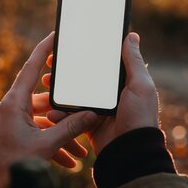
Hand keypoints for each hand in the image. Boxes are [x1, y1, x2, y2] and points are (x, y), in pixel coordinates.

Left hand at [0, 32, 98, 187]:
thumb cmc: (10, 164)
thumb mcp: (45, 145)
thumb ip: (70, 128)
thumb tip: (92, 114)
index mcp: (15, 101)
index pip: (32, 66)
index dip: (45, 49)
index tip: (56, 34)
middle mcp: (12, 107)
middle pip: (45, 99)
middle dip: (67, 112)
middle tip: (85, 109)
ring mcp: (11, 120)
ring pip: (44, 120)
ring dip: (62, 134)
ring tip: (81, 151)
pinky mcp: (13, 134)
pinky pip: (37, 133)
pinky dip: (52, 143)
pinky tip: (68, 160)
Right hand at [45, 32, 158, 154]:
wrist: (131, 151)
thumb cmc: (140, 117)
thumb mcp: (140, 85)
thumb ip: (133, 61)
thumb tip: (131, 35)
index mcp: (122, 83)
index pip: (100, 64)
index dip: (85, 54)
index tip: (68, 47)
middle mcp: (109, 95)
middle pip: (83, 78)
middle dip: (65, 72)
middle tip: (51, 65)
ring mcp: (97, 110)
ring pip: (74, 96)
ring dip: (59, 91)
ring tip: (47, 84)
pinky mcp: (88, 124)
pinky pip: (70, 116)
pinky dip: (60, 113)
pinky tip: (51, 110)